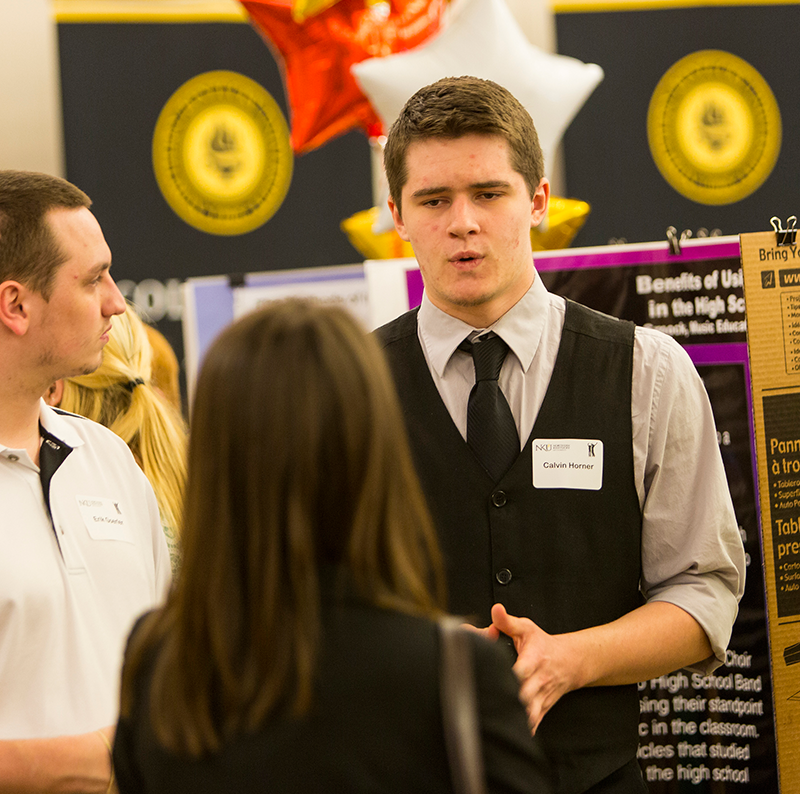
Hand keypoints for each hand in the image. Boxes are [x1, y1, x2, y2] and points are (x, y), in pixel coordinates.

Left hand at [490, 603, 585, 733]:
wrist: (569, 662)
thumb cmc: (543, 644)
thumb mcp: (526, 629)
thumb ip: (507, 621)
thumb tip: (495, 610)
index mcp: (533, 660)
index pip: (520, 672)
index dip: (508, 678)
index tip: (491, 680)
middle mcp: (538, 682)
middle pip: (523, 697)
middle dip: (507, 701)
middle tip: (484, 706)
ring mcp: (541, 698)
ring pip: (529, 715)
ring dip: (515, 719)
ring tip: (494, 723)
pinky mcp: (541, 710)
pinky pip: (533, 724)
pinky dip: (522, 730)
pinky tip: (506, 734)